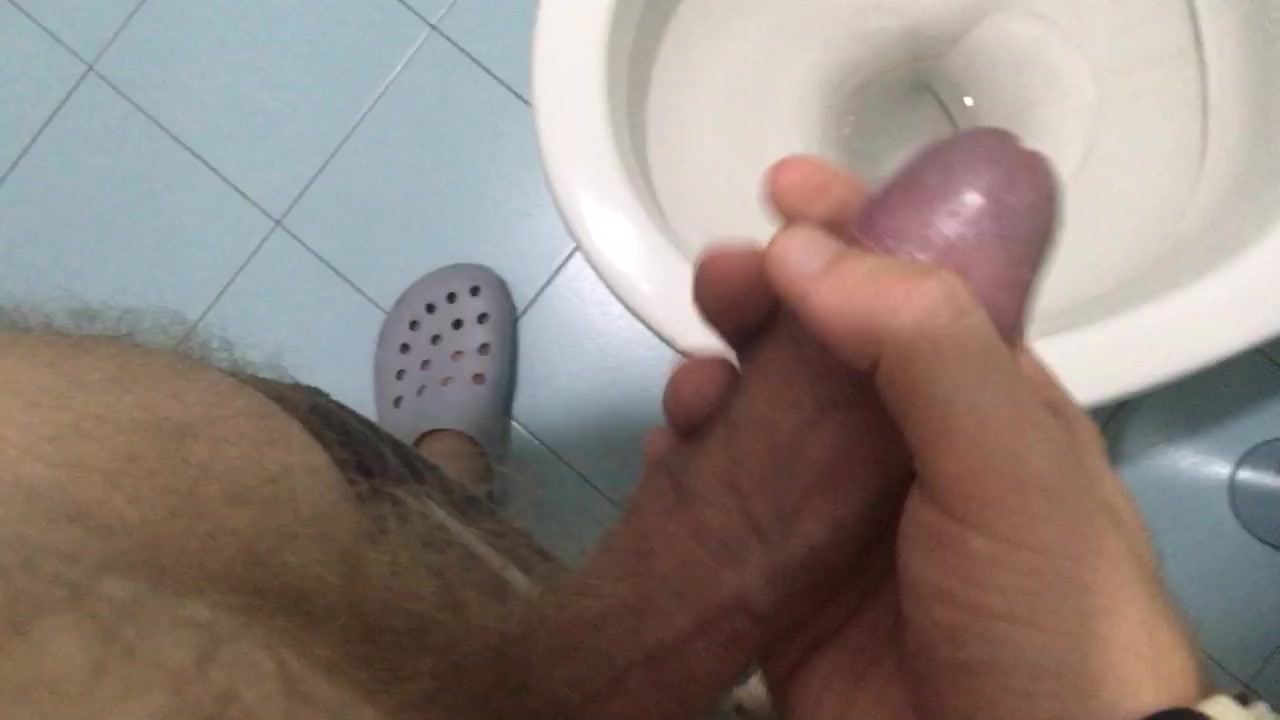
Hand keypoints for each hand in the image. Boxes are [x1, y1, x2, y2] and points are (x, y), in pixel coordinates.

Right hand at [657, 158, 1204, 719]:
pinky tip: (668, 452)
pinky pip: (714, 499)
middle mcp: (902, 446)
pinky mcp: (776, 579)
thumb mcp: (1013, 464)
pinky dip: (681, 464)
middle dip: (761, 295)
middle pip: (814, 343)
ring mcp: (834, 514)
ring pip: (752, 415)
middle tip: (721, 277)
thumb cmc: (1043, 612)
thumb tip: (807, 251)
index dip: (850, 227)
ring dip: (712, 378)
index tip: (785, 187)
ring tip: (693, 389)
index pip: (909, 286)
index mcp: (977, 400)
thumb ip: (925, 344)